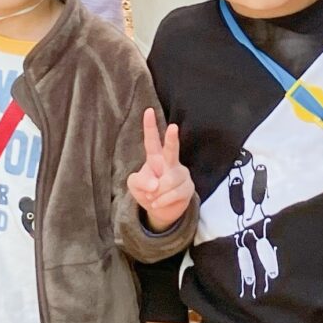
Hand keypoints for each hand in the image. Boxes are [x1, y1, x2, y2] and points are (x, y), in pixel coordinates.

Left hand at [127, 109, 194, 230]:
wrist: (160, 211)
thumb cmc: (147, 191)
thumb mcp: (134, 185)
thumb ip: (140, 181)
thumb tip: (155, 184)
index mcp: (155, 157)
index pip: (151, 140)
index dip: (150, 126)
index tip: (148, 111)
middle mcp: (170, 162)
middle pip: (171, 149)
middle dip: (171, 138)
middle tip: (172, 127)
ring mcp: (181, 174)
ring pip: (168, 181)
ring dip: (156, 193)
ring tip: (153, 197)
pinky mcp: (188, 187)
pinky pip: (174, 194)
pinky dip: (162, 201)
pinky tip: (158, 203)